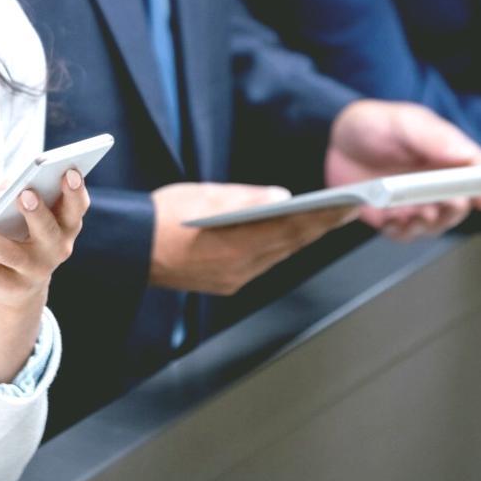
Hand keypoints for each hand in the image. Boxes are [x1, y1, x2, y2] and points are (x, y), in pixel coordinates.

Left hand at [0, 170, 90, 385]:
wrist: (19, 288)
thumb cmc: (25, 234)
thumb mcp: (30, 216)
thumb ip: (19, 195)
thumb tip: (5, 185)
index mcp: (66, 227)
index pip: (77, 209)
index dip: (76, 192)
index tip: (69, 172)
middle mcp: (55, 250)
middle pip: (49, 232)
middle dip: (38, 213)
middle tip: (25, 193)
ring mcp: (32, 271)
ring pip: (9, 253)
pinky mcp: (7, 286)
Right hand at [149, 183, 357, 295]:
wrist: (131, 250)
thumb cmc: (162, 217)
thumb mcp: (204, 196)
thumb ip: (246, 198)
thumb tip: (283, 197)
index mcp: (235, 243)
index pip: (292, 228)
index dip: (324, 217)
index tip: (349, 205)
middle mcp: (240, 267)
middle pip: (291, 244)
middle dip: (321, 227)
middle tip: (348, 209)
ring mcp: (234, 279)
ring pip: (280, 256)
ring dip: (303, 238)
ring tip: (327, 219)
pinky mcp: (227, 284)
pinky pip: (263, 264)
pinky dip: (280, 247)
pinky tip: (290, 234)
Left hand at [326, 100, 480, 240]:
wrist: (334, 138)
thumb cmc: (374, 124)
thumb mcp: (404, 122)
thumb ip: (433, 137)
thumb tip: (465, 155)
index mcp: (447, 155)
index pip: (478, 174)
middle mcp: (435, 182)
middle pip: (460, 205)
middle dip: (455, 209)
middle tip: (446, 203)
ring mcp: (415, 201)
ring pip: (435, 224)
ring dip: (430, 223)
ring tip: (418, 213)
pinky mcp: (392, 217)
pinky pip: (404, 233)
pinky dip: (402, 231)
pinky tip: (392, 220)